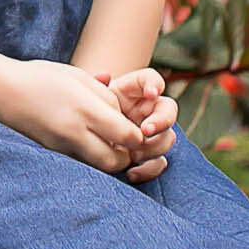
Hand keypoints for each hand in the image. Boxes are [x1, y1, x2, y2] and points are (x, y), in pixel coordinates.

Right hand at [0, 59, 143, 175]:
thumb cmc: (42, 78)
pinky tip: (87, 141)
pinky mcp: (54, 154)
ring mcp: (63, 146)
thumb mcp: (77, 76)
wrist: (2, 91)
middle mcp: (76, 132)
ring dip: (109, 158)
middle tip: (124, 141)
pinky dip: (91, 157)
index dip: (138, 135)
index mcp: (86, 109)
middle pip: (117, 161)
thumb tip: (125, 117)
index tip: (136, 126)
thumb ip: (106, 95)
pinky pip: (83, 163)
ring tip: (106, 141)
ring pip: (100, 167)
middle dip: (127, 155)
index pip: (128, 135)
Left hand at [92, 67, 178, 184]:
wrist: (80, 132)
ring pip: (167, 138)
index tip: (151, 92)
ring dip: (155, 146)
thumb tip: (104, 76)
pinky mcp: (146, 156)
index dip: (155, 84)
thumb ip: (95, 86)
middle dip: (161, 121)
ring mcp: (149, 134)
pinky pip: (157, 163)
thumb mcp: (87, 96)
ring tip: (135, 153)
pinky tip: (132, 172)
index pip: (151, 80)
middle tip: (145, 130)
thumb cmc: (83, 108)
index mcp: (134, 91)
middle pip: (168, 111)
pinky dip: (148, 169)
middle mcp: (147, 111)